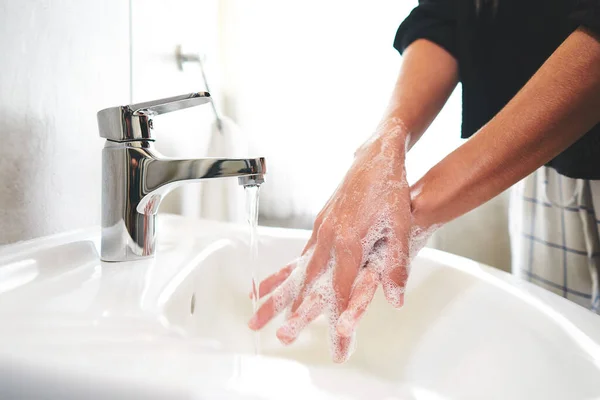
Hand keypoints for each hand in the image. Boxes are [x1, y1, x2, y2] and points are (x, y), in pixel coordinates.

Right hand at [248, 119, 421, 362]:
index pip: (340, 294)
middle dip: (292, 315)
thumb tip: (395, 299)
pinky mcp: (320, 223)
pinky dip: (285, 271)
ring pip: (296, 270)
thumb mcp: (401, 227)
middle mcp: (328, 239)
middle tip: (279, 338)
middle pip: (307, 286)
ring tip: (256, 310)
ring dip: (277, 294)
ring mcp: (321, 230)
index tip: (337, 350)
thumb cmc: (390, 190)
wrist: (376, 157)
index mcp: (348, 243)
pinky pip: (299, 253)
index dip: (338, 325)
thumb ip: (395, 265)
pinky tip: (275, 280)